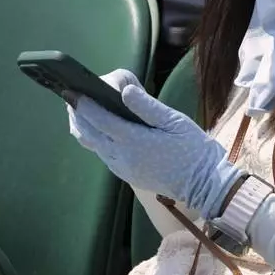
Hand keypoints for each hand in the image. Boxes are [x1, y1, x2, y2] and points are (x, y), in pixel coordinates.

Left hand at [67, 70, 242, 219]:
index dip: (84, 105)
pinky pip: (103, 155)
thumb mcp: (175, 121)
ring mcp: (122, 168)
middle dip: (77, 114)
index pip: (100, 119)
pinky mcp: (126, 174)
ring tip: (78, 111)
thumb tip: (124, 90)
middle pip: (89, 133)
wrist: (203, 184)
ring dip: (83, 127)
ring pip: (92, 145)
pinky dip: (95, 139)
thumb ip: (147, 106)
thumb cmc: (193, 149)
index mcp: (134, 141)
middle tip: (70, 97)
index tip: (72, 91)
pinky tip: (98, 129)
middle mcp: (122, 156)